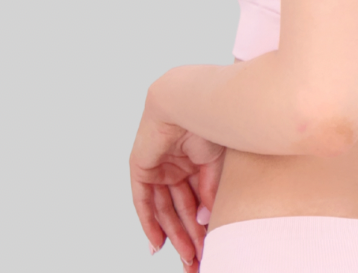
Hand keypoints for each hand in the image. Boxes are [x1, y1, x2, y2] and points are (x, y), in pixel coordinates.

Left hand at [130, 88, 224, 268]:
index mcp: (198, 161)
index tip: (211, 248)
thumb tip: (205, 222)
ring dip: (174, 234)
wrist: (189, 101)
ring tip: (185, 258)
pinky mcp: (141, 168)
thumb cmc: (210, 122)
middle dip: (190, 236)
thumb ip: (210, 192)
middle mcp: (178, 166)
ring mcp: (159, 167)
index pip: (200, 200)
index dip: (205, 225)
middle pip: (182, 209)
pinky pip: (143, 202)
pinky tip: (158, 244)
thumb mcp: (216, 164)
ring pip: (165, 209)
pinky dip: (149, 223)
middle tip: (197, 261)